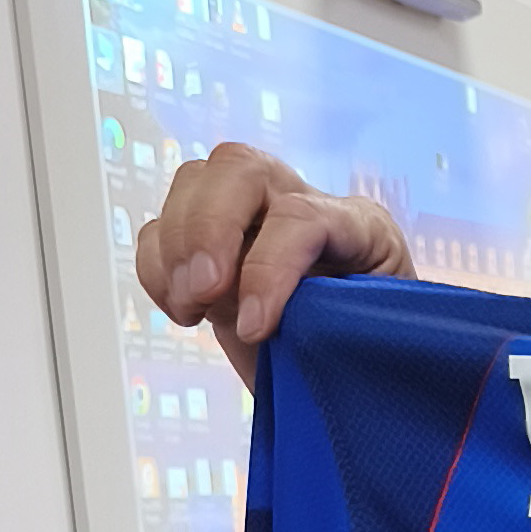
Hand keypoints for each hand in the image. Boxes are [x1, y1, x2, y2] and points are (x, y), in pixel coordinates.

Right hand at [135, 144, 413, 387]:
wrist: (356, 363)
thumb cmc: (372, 349)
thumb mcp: (370, 339)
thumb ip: (328, 321)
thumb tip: (262, 320)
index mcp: (359, 225)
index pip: (301, 216)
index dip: (268, 268)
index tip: (255, 327)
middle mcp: (303, 205)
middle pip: (240, 168)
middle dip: (208, 228)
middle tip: (205, 292)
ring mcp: (252, 218)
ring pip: (194, 184)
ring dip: (177, 250)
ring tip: (193, 309)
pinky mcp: (212, 246)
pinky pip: (162, 229)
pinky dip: (158, 269)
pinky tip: (184, 312)